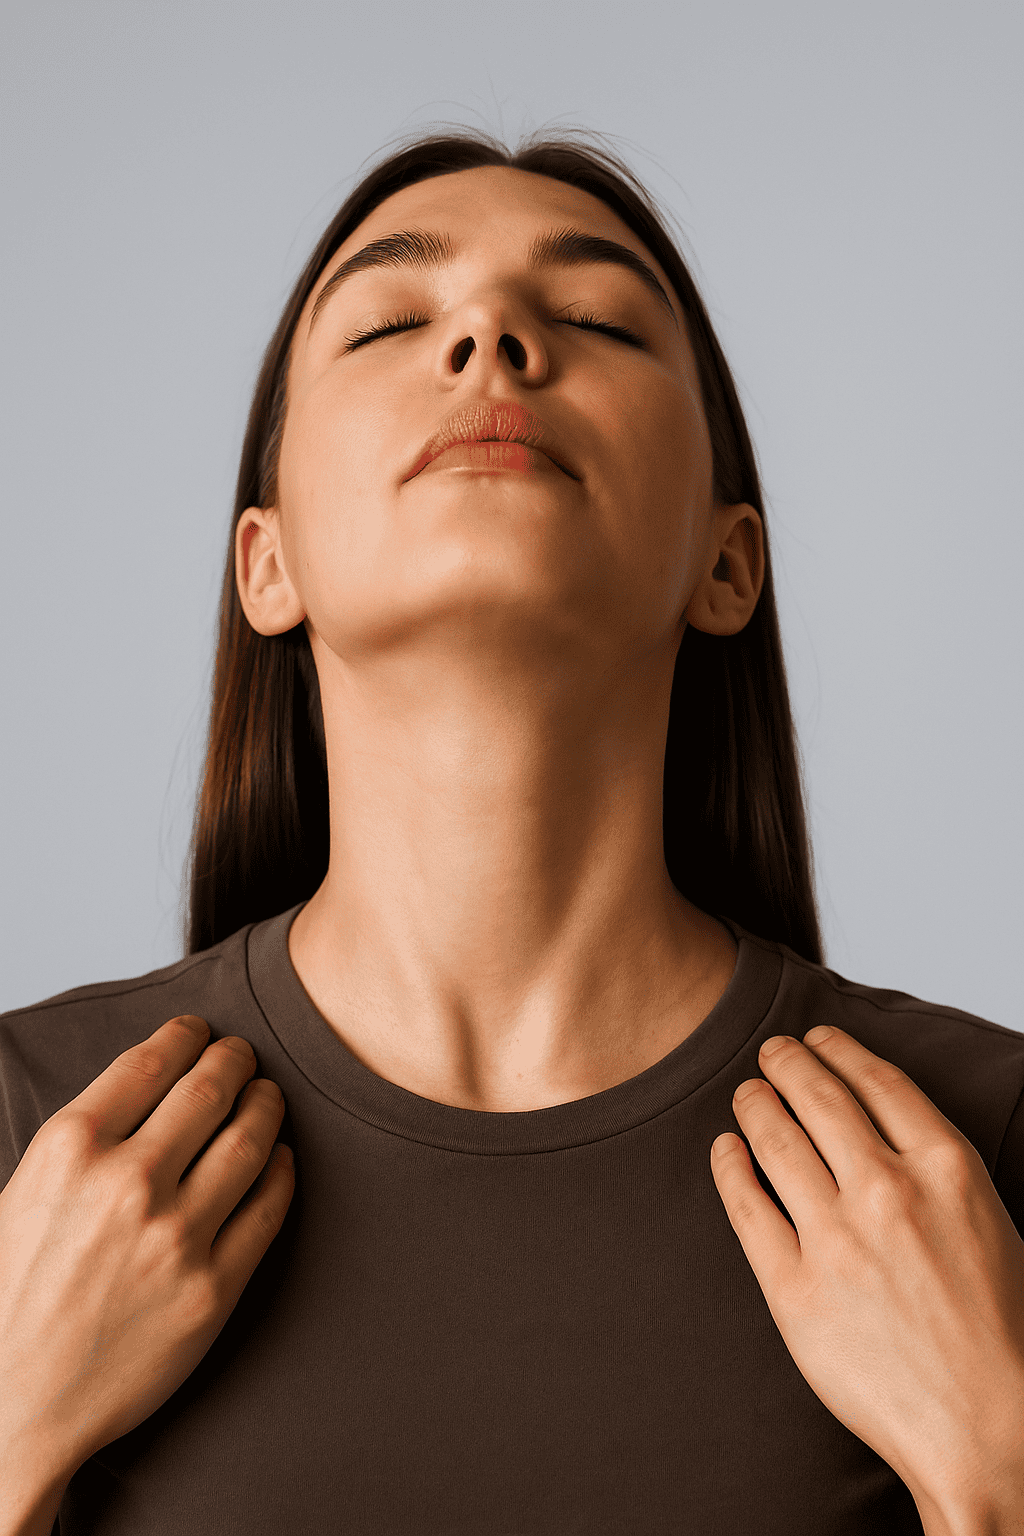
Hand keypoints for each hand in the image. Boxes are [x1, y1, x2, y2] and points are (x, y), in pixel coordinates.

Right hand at [0, 1016, 294, 1482]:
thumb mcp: (23, 1191)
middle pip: (210, 1090)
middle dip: (235, 1061)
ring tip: (267, 1097)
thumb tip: (147, 1082)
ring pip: (250, 1142)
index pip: (152, 1061)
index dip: (187, 1036)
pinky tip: (280, 1158)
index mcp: (71, 1149)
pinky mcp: (213, 1288)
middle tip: (242, 1056)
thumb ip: (83, 1139)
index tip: (200, 1032)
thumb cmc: (11, 1297)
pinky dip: (282, 1171)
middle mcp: (127, 1183)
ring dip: (267, 1106)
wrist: (12, 1408)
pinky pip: (269, 1209)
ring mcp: (176, 1237)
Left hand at [710, 1025, 1023, 1513]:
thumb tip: (880, 1124)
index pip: (877, 1081)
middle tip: (771, 1054)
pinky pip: (746, 1205)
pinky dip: (730, 1164)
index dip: (838, 1050)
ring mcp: (837, 1239)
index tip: (818, 1038)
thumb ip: (935, 1168)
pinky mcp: (794, 1289)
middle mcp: (888, 1191)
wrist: (989, 1432)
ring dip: (754, 1104)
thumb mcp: (989, 1222)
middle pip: (818, 1097)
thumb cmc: (998, 1332)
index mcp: (946, 1169)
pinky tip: (725, 1149)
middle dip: (787, 1063)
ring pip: (775, 1139)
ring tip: (747, 1094)